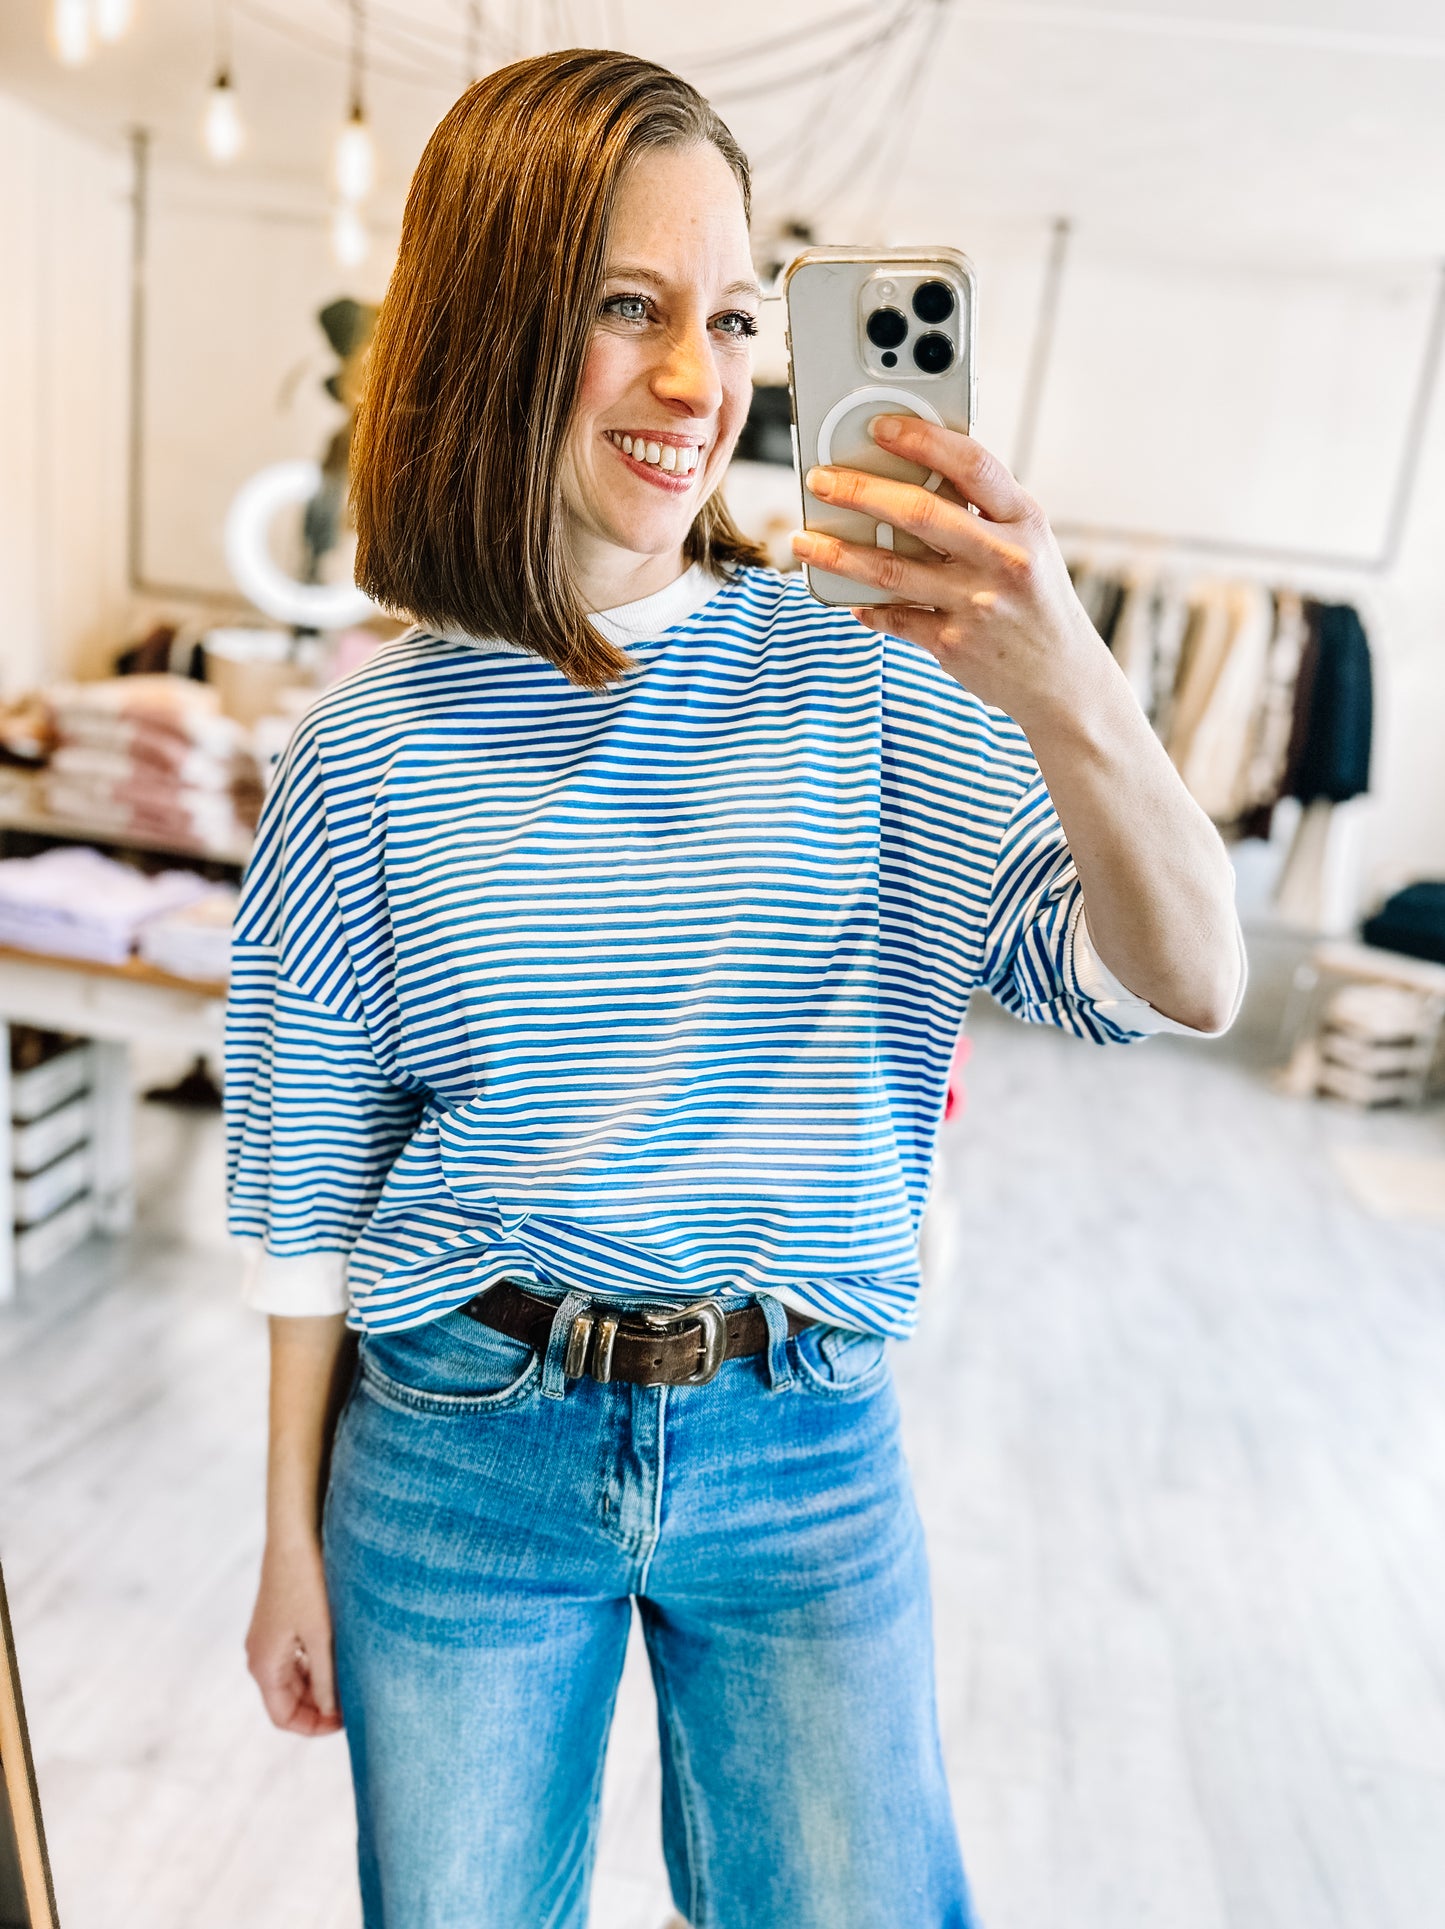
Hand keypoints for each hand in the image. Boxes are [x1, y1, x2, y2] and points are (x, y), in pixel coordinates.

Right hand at [245, 1534, 341, 1736]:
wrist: (294, 1536)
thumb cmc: (307, 1583)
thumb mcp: (320, 1636)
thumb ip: (324, 1678)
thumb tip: (331, 1712)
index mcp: (263, 1664)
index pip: (282, 1716)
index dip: (313, 1726)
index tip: (346, 1722)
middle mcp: (259, 1655)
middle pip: (286, 1699)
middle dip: (318, 1707)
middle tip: (354, 1704)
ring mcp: (266, 1638)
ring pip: (291, 1678)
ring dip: (317, 1686)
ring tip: (351, 1683)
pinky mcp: (277, 1622)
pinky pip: (293, 1657)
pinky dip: (314, 1666)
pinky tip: (339, 1658)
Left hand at [791, 417, 1109, 735]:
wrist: (1062, 679)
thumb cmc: (1035, 597)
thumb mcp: (1028, 542)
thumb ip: (981, 510)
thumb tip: (909, 472)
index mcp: (1024, 519)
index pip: (972, 464)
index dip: (922, 440)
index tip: (879, 427)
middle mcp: (1003, 558)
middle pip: (919, 514)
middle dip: (860, 492)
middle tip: (820, 481)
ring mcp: (977, 604)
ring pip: (892, 570)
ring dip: (838, 554)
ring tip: (803, 541)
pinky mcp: (953, 644)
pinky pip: (894, 617)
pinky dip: (866, 606)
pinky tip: (848, 598)